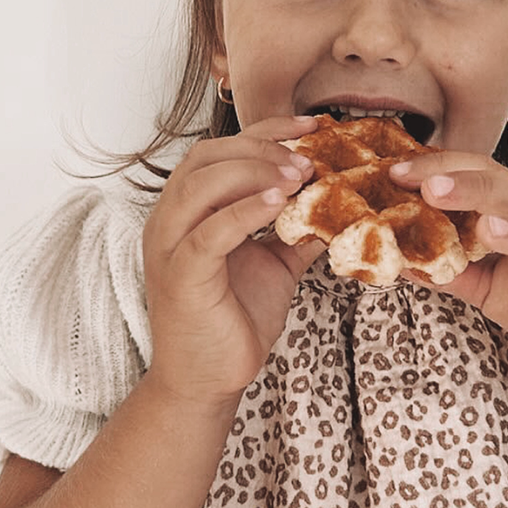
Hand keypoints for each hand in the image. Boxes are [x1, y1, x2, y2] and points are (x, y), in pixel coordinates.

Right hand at [142, 115, 322, 413]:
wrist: (207, 380)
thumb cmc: (233, 320)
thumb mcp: (274, 264)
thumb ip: (295, 229)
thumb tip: (337, 201)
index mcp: (187, 210)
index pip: (219, 151)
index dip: (266, 131)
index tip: (313, 127)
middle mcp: (169, 220)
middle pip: (207, 157)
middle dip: (261, 147)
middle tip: (309, 156)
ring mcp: (169, 246)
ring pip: (202, 185)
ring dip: (254, 171)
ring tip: (299, 175)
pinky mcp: (181, 275)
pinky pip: (209, 232)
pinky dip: (244, 211)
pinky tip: (279, 203)